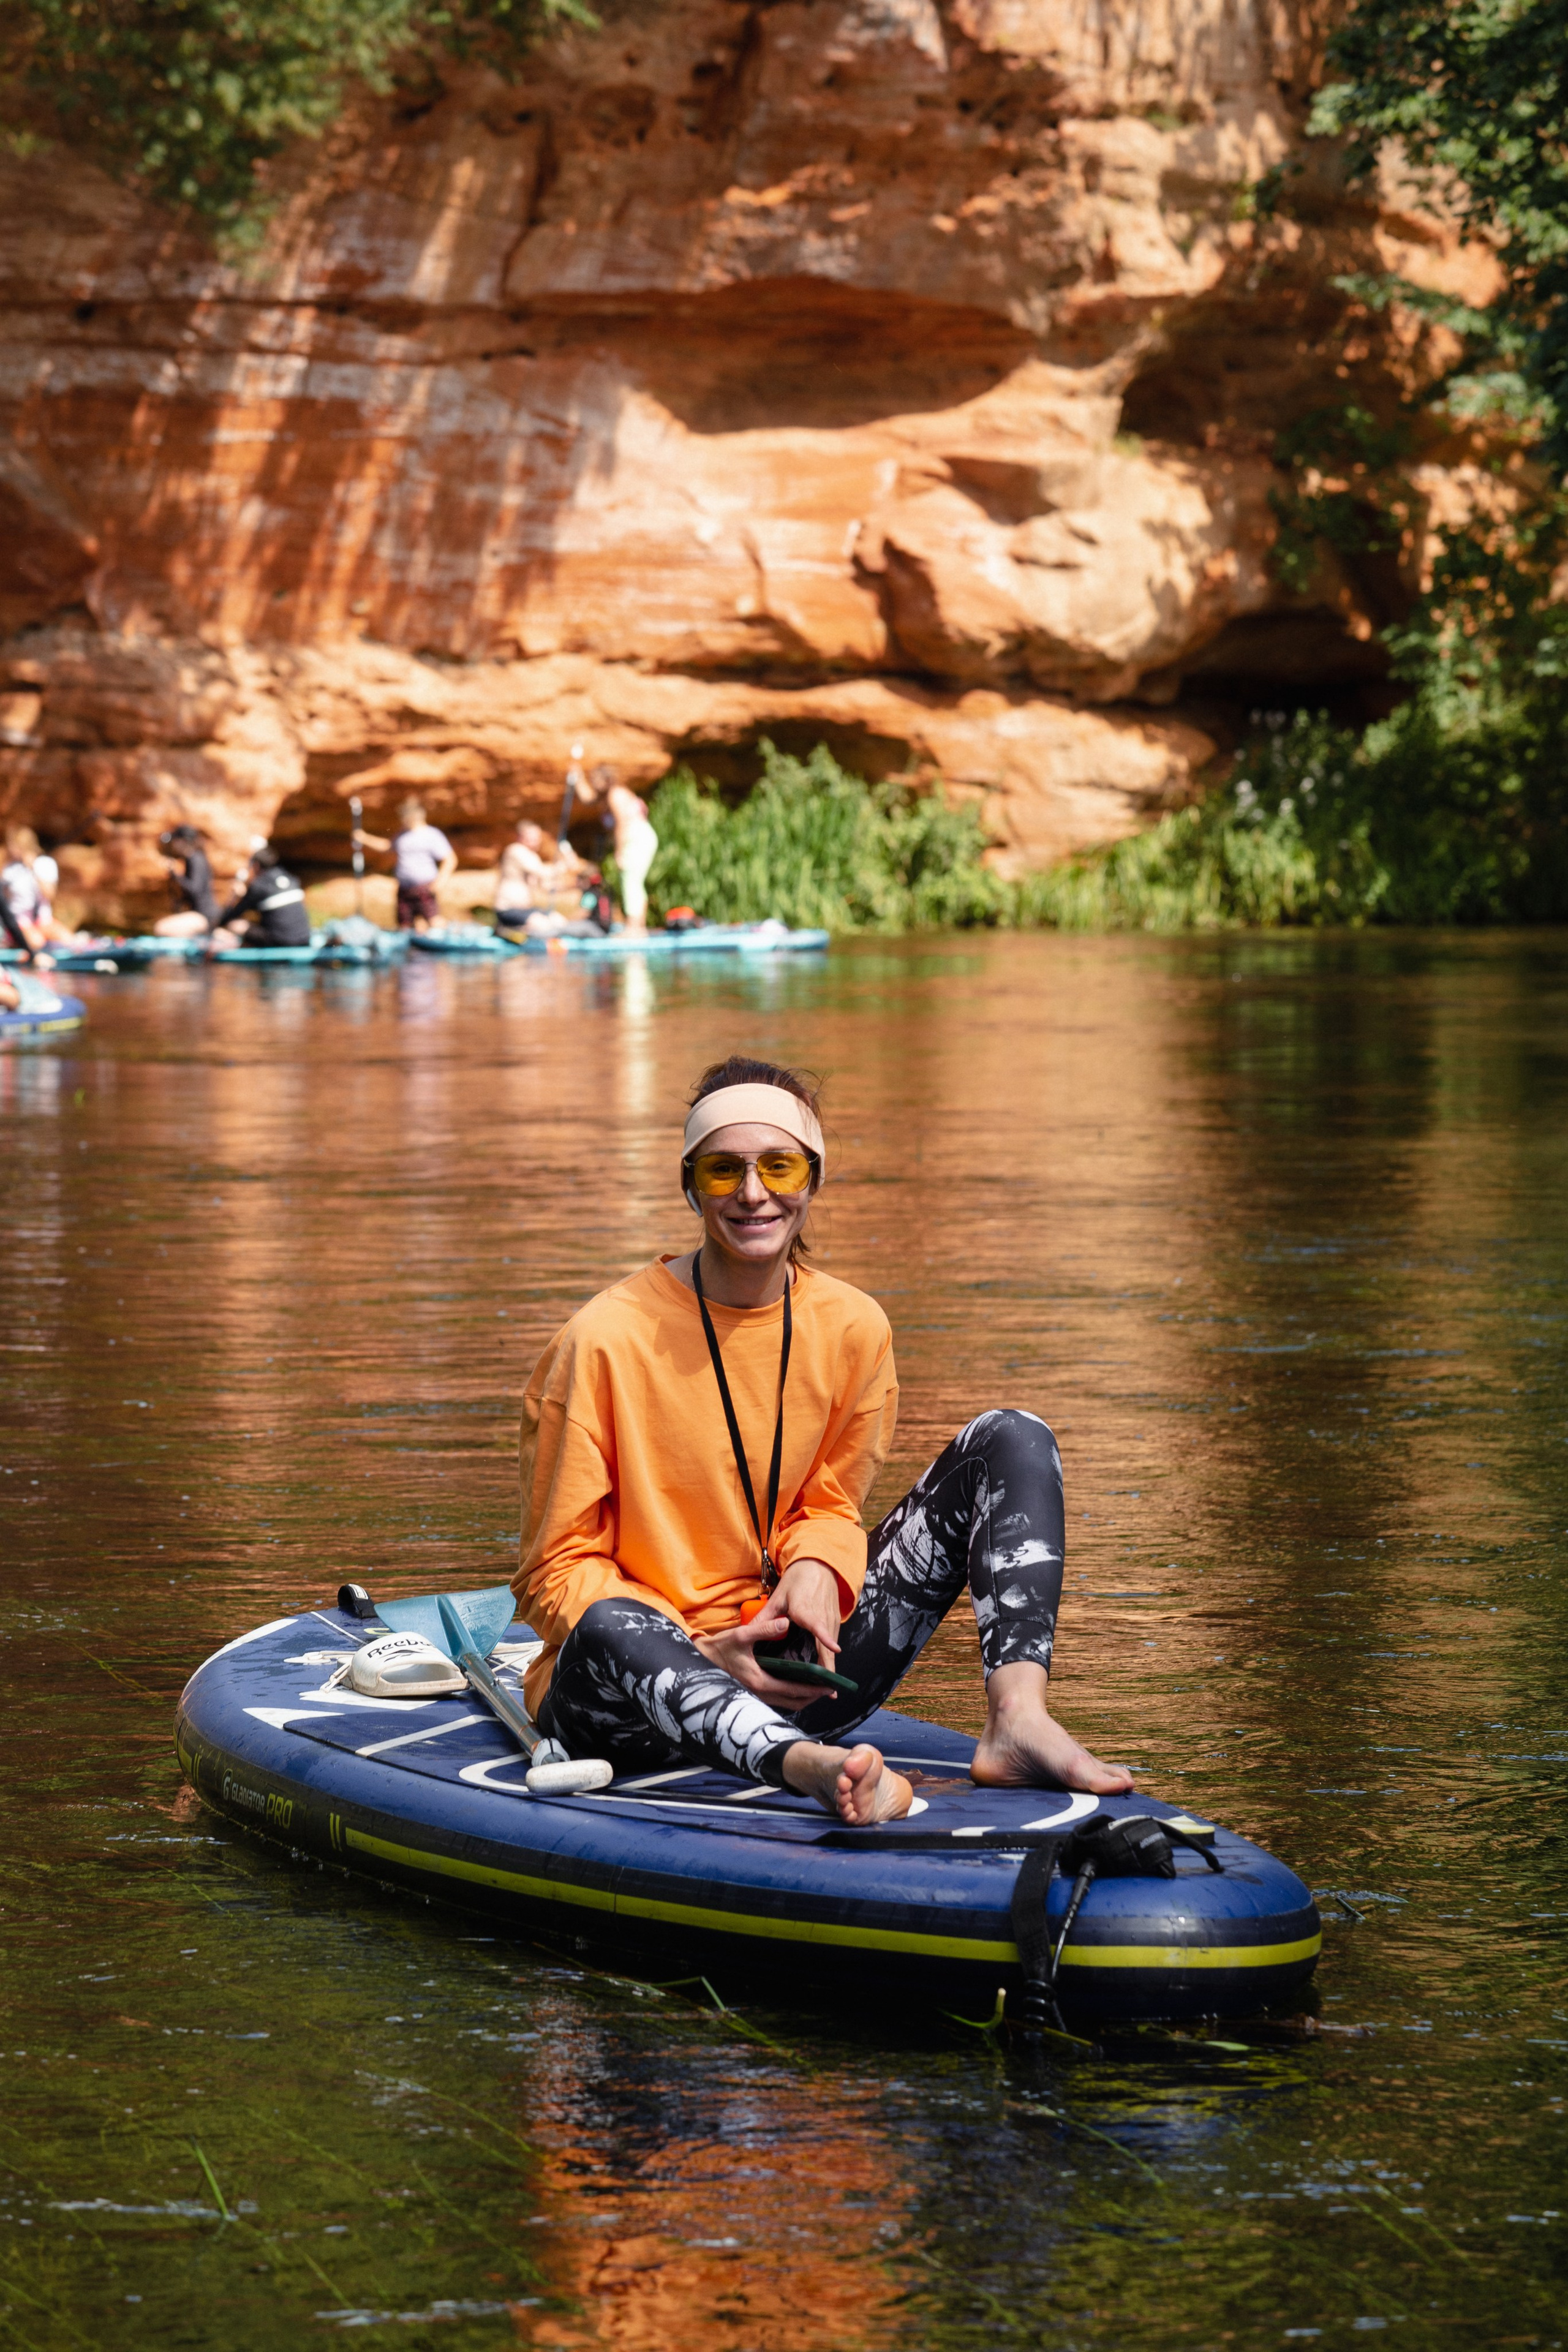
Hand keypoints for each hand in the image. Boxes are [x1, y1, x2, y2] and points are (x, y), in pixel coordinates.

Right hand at [694, 1559, 842, 1710]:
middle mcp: (759, 1693)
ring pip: (786, 1703)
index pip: (793, 1690)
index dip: (813, 1690)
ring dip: (802, 1697)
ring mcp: (756, 1695)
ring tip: (817, 1689)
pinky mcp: (753, 1693)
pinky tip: (797, 1685)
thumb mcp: (742, 1635)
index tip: (828, 1687)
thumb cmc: (720, 1648)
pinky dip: (791, 1695)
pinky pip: (778, 1698)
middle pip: (793, 1702)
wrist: (701, 1659)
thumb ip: (765, 1629)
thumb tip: (786, 1622)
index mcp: (759, 1681)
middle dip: (812, 1697)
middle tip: (828, 1690)